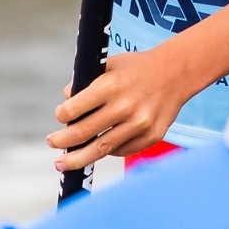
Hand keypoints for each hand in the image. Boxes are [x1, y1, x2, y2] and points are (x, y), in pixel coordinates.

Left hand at [47, 46, 203, 170]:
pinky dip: (108, 150)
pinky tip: (98, 149)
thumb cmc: (137, 68)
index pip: (74, 109)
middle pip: (83, 133)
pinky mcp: (151, 136)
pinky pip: (122, 150)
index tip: (59, 117)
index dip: (62, 115)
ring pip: (101, 149)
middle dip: (62, 141)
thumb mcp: (110, 65)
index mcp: (111, 85)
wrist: (177, 72)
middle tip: (51, 143)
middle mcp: (124, 106)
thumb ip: (86, 84)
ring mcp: (139, 124)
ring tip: (62, 163)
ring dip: (78, 158)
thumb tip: (66, 103)